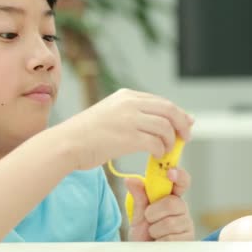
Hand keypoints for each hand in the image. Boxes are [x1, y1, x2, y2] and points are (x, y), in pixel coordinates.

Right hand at [55, 88, 193, 170]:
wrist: (67, 143)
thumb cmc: (86, 134)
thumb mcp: (110, 113)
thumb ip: (134, 114)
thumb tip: (158, 121)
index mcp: (126, 95)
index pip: (161, 101)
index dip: (178, 114)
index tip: (185, 125)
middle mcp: (129, 103)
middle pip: (169, 110)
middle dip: (182, 125)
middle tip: (185, 138)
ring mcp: (129, 119)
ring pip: (165, 127)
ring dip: (169, 142)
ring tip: (165, 152)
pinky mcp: (128, 137)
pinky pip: (156, 143)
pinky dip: (160, 151)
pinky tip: (156, 156)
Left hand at [125, 168, 194, 240]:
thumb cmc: (143, 233)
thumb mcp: (138, 214)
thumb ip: (138, 197)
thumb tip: (130, 179)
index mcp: (171, 197)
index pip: (181, 182)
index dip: (179, 175)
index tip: (170, 172)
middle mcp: (181, 209)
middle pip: (172, 203)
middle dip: (154, 212)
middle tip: (148, 219)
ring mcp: (186, 224)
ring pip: (170, 223)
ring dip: (155, 229)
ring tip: (153, 233)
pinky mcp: (188, 240)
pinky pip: (171, 238)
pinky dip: (159, 241)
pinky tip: (159, 242)